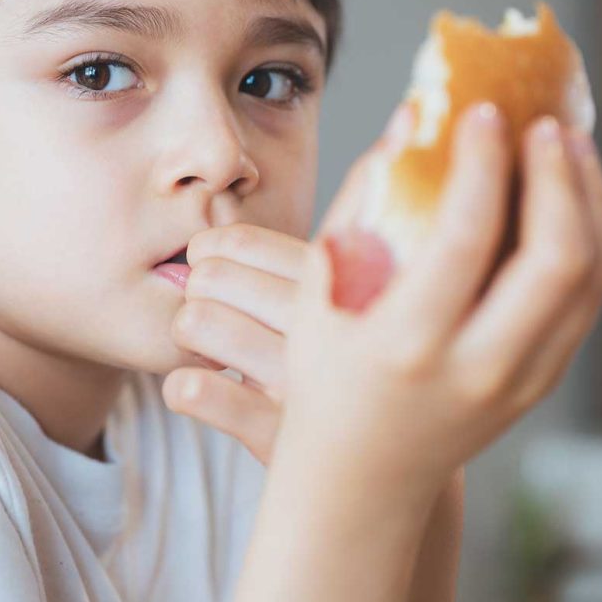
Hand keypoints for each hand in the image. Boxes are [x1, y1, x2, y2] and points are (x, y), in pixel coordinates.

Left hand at [160, 104, 419, 464]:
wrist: (413, 474)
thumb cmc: (393, 360)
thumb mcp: (393, 292)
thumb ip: (371, 223)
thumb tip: (394, 127)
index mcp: (354, 283)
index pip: (265, 244)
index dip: (225, 243)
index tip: (211, 249)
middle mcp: (330, 329)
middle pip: (222, 278)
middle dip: (205, 278)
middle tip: (203, 285)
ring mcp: (304, 386)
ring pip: (202, 325)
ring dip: (192, 322)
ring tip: (199, 326)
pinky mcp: (279, 439)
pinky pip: (203, 395)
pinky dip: (188, 388)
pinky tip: (190, 382)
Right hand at [276, 103, 601, 502]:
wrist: (360, 477)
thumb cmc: (327, 377)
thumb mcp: (319, 292)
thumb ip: (360, 203)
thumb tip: (406, 125)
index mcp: (408, 342)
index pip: (468, 237)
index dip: (482, 163)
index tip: (482, 112)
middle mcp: (477, 367)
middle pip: (557, 259)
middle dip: (559, 175)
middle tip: (542, 123)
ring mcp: (520, 381)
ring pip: (591, 279)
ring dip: (589, 201)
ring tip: (567, 146)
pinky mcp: (542, 382)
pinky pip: (587, 301)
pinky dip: (591, 238)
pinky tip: (570, 198)